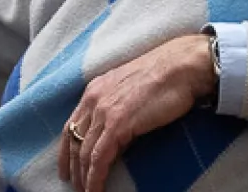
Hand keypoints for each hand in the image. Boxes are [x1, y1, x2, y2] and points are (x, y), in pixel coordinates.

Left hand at [61, 36, 215, 191]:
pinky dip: (95, 178)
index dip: (66, 149)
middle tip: (74, 186)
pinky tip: (96, 190)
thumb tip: (118, 133)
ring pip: (84, 153)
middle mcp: (93, 99)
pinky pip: (99, 158)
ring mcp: (104, 112)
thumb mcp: (130, 89)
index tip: (66, 167)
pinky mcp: (117, 125)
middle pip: (73, 140)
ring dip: (83, 178)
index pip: (71, 124)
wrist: (181, 67)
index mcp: (95, 89)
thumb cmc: (166, 75)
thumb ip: (118, 107)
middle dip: (72, 167)